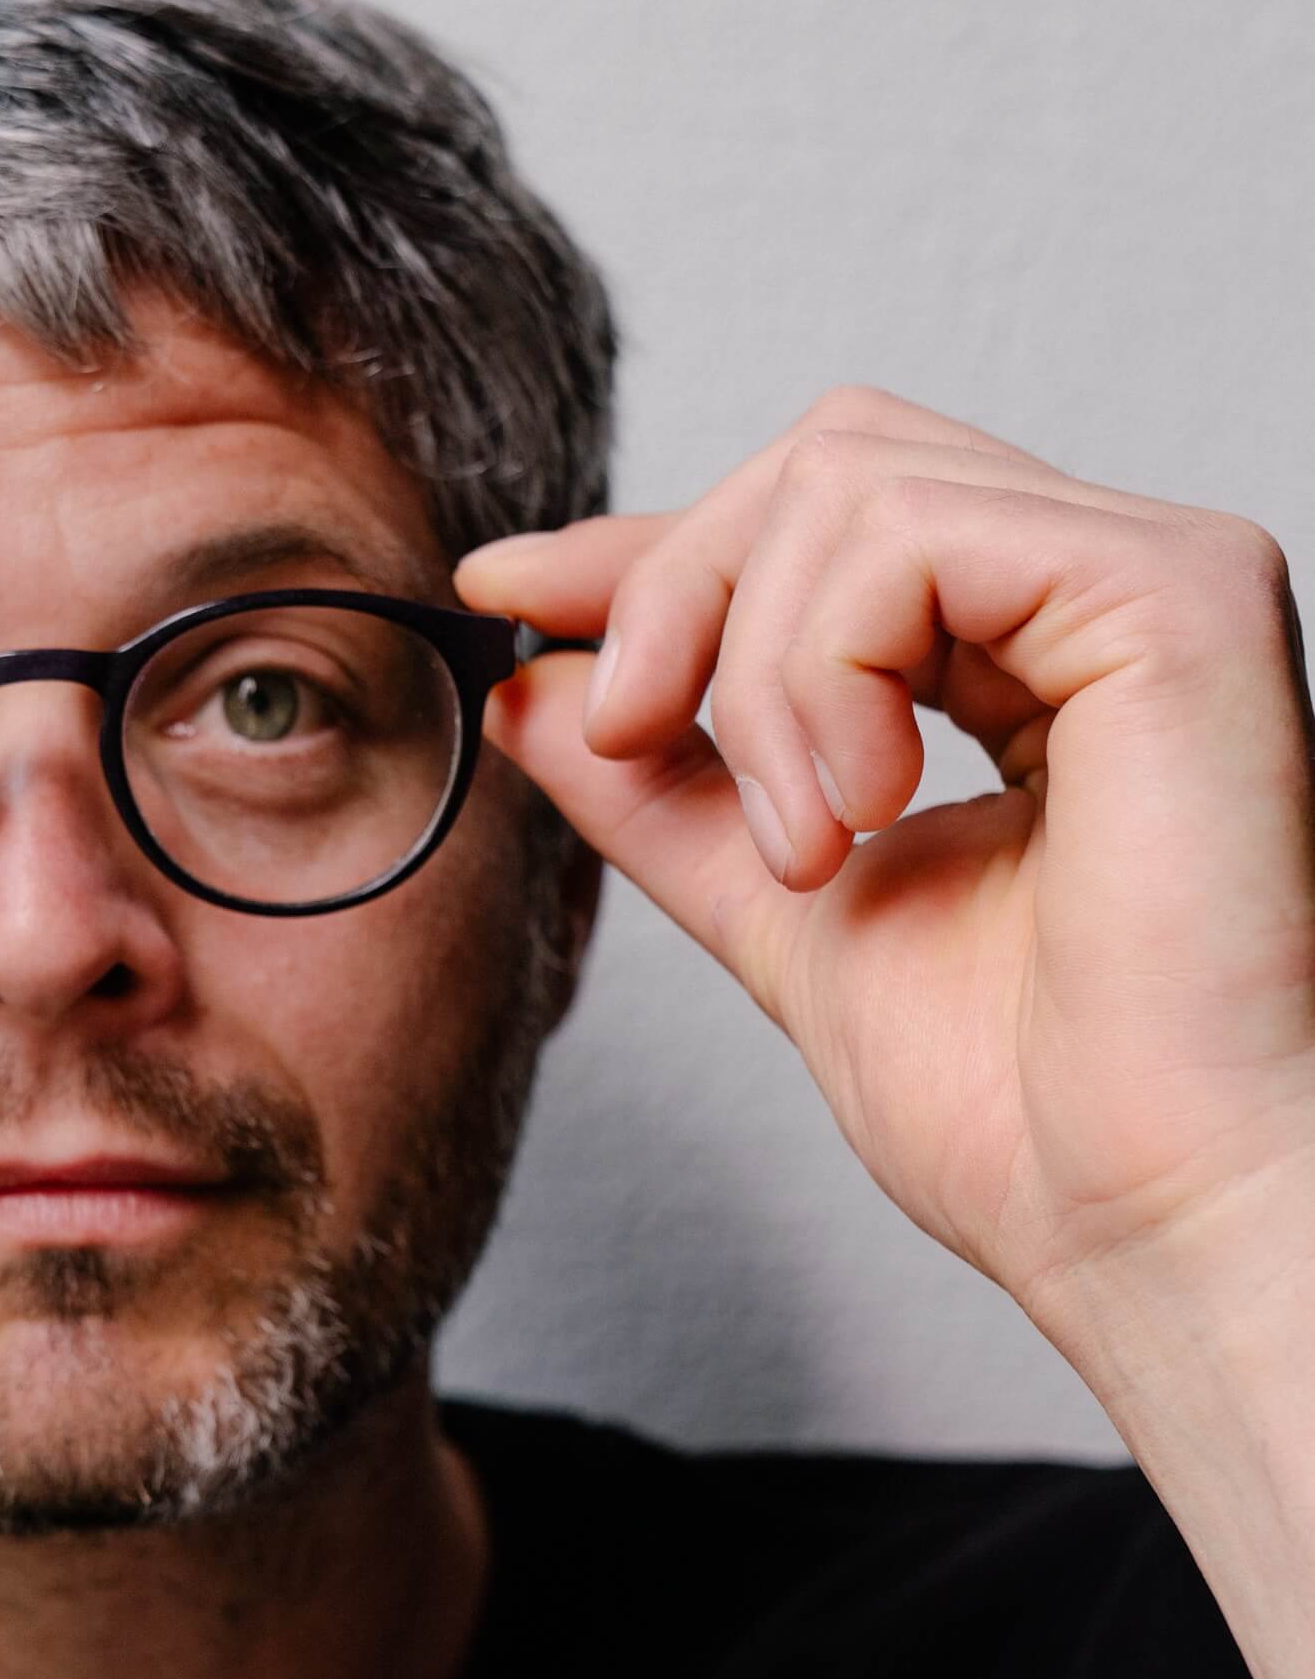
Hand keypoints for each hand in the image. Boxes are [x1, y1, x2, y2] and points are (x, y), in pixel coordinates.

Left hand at [454, 388, 1314, 1678]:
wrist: (1145, 1218)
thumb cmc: (1035, 1118)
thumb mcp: (791, 913)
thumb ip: (675, 796)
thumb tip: (536, 687)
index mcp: (1040, 658)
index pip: (822, 522)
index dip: (650, 549)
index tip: (500, 585)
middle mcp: (1105, 592)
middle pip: (824, 460)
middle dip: (675, 587)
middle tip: (631, 736)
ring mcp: (1151, 576)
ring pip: (847, 479)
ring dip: (757, 670)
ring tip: (806, 846)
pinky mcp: (1178, 592)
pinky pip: (912, 529)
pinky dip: (826, 666)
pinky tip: (862, 812)